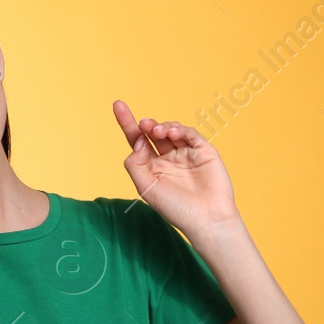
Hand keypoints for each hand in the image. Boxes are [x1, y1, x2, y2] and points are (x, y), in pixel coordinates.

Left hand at [112, 101, 239, 241]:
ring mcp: (186, 154)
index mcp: (153, 167)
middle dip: (146, 125)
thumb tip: (139, 141)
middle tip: (145, 125)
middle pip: (153, 133)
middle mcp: (168, 158)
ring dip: (162, 127)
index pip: (137, 141)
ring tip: (157, 131)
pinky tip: (173, 134)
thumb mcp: (146, 187)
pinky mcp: (203, 151)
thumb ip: (135, 164)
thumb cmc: (175, 208)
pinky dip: (181, 130)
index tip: (118, 104)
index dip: (127, 123)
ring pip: (171, 130)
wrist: (206, 219)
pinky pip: (191, 134)